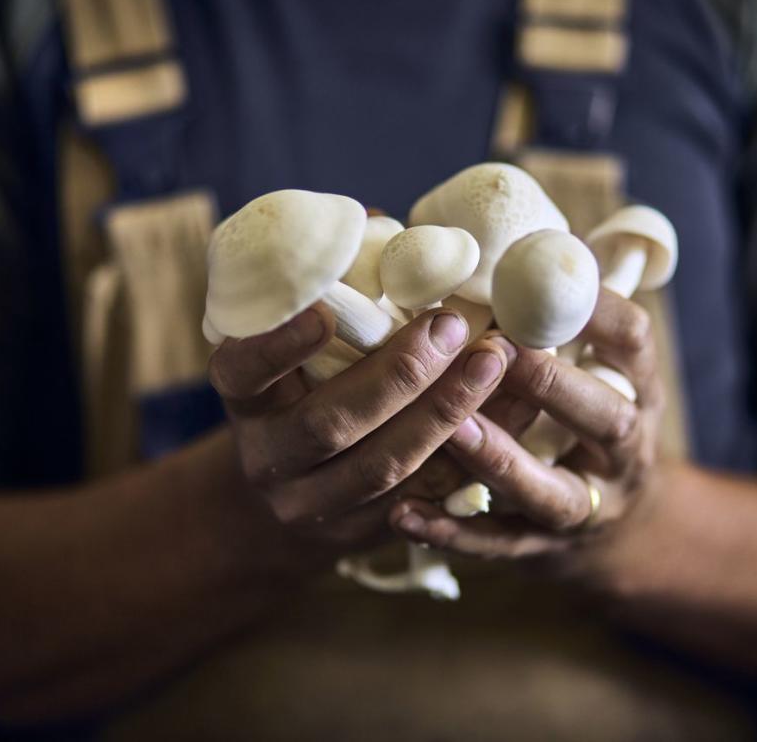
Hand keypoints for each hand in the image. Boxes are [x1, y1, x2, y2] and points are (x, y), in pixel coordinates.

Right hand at [208, 305, 509, 551]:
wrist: (291, 484)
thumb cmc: (304, 383)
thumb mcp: (295, 342)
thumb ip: (331, 291)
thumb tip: (378, 222)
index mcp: (244, 399)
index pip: (243, 372)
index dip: (277, 346)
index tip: (321, 311)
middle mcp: (269, 458)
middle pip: (330, 424)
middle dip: (398, 374)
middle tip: (450, 325)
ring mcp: (313, 504)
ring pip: (383, 468)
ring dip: (445, 412)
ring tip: (493, 360)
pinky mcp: (364, 533)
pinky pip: (424, 495)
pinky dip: (472, 449)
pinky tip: (514, 407)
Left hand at [389, 290, 664, 558]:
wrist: (627, 531)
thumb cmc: (589, 421)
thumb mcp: (602, 369)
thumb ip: (563, 320)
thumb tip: (509, 238)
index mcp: (636, 390)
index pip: (633, 341)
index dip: (596, 309)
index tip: (545, 277)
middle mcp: (623, 452)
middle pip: (606, 418)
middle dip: (553, 385)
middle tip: (498, 350)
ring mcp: (588, 510)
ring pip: (549, 492)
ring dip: (500, 459)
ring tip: (452, 428)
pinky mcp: (544, 551)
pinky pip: (499, 547)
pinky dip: (454, 534)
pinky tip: (405, 515)